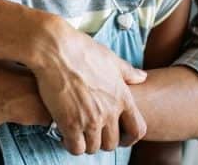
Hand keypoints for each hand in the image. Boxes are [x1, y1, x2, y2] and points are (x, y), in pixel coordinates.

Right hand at [28, 20, 147, 154]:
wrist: (55, 49)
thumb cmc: (81, 50)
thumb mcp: (110, 59)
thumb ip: (128, 72)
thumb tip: (142, 77)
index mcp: (122, 97)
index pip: (137, 130)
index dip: (130, 138)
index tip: (120, 137)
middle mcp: (110, 112)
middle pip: (112, 143)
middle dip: (102, 140)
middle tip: (91, 133)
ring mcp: (91, 119)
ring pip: (93, 147)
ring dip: (85, 143)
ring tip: (76, 133)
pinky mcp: (70, 123)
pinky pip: (76, 148)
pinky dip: (70, 144)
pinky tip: (64, 134)